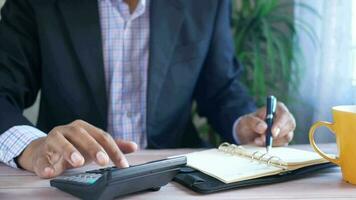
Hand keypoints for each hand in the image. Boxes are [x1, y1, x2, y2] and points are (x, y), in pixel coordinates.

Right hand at [18, 120, 136, 177]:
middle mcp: (68, 130)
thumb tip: (134, 146)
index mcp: (84, 128)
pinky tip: (49, 172)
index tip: (122, 164)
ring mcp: (52, 140)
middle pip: (82, 135)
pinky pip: (41, 158)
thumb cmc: (74, 146)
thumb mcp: (94, 145)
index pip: (102, 136)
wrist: (45, 150)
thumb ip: (113, 145)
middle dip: (94, 148)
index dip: (113, 150)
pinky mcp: (40, 153)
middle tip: (103, 161)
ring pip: (59, 141)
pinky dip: (44, 165)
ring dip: (69, 151)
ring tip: (77, 162)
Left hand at [235, 102, 295, 145]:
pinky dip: (272, 146)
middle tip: (263, 139)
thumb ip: (253, 122)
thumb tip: (264, 127)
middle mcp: (283, 118)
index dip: (280, 123)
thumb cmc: (245, 125)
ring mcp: (285, 130)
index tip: (272, 132)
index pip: (284, 113)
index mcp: (276, 108)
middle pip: (290, 125)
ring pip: (287, 136)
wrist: (245, 137)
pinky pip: (283, 145)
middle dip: (277, 134)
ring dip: (272, 141)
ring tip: (257, 140)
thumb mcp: (244, 122)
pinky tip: (261, 144)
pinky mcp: (283, 140)